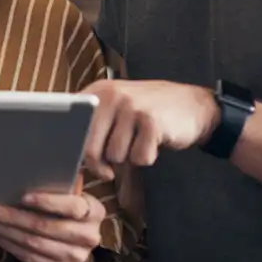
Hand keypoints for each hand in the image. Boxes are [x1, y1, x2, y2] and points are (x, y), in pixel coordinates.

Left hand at [0, 187, 105, 261]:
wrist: (76, 251)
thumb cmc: (68, 214)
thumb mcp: (72, 200)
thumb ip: (62, 188)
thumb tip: (29, 172)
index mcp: (94, 212)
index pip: (72, 206)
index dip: (48, 201)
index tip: (23, 196)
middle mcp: (89, 236)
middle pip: (46, 226)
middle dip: (14, 216)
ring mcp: (76, 257)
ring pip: (33, 243)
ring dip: (7, 231)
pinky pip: (29, 257)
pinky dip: (11, 244)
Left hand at [83, 79, 218, 178]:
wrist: (192, 104)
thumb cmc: (146, 113)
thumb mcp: (116, 109)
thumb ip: (93, 126)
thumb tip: (68, 158)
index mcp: (98, 92)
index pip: (71, 127)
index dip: (73, 150)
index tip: (77, 163)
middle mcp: (112, 96)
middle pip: (90, 148)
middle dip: (99, 165)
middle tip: (109, 169)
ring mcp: (132, 107)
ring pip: (115, 156)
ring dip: (127, 158)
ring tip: (138, 142)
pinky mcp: (151, 122)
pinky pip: (139, 158)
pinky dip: (147, 158)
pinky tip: (154, 142)